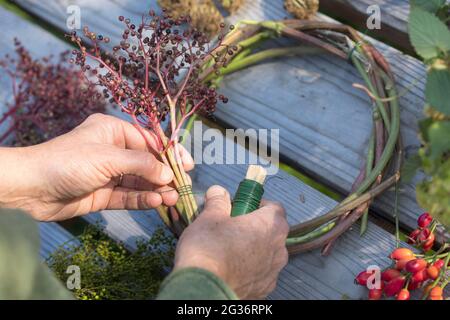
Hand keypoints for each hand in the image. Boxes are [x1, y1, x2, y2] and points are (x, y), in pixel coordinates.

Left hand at [0, 113, 193, 220]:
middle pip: (147, 162)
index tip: (188, 165)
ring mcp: (108, 174)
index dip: (170, 152)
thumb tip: (168, 174)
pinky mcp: (103, 194)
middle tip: (183, 186)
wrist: (31, 188)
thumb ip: (141, 164)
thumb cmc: (68, 161)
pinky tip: (157, 202)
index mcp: (113, 131)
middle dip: (165, 174)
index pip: (149, 141)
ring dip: (157, 189)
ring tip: (173, 197)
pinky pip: (128, 196)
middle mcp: (113, 151)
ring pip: (139, 181)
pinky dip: (143, 199)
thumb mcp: (108, 157)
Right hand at [173, 185, 288, 298]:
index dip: (257, 204)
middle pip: (272, 230)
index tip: (240, 206)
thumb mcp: (209, 217)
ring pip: (267, 253)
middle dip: (254, 226)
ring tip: (228, 250)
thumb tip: (218, 191)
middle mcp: (279, 249)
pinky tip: (231, 268)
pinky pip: (260, 273)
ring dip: (253, 248)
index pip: (274, 207)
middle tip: (231, 227)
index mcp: (271, 225)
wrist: (204, 289)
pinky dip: (250, 269)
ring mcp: (273, 272)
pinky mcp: (264, 290)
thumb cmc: (209, 248)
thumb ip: (218, 201)